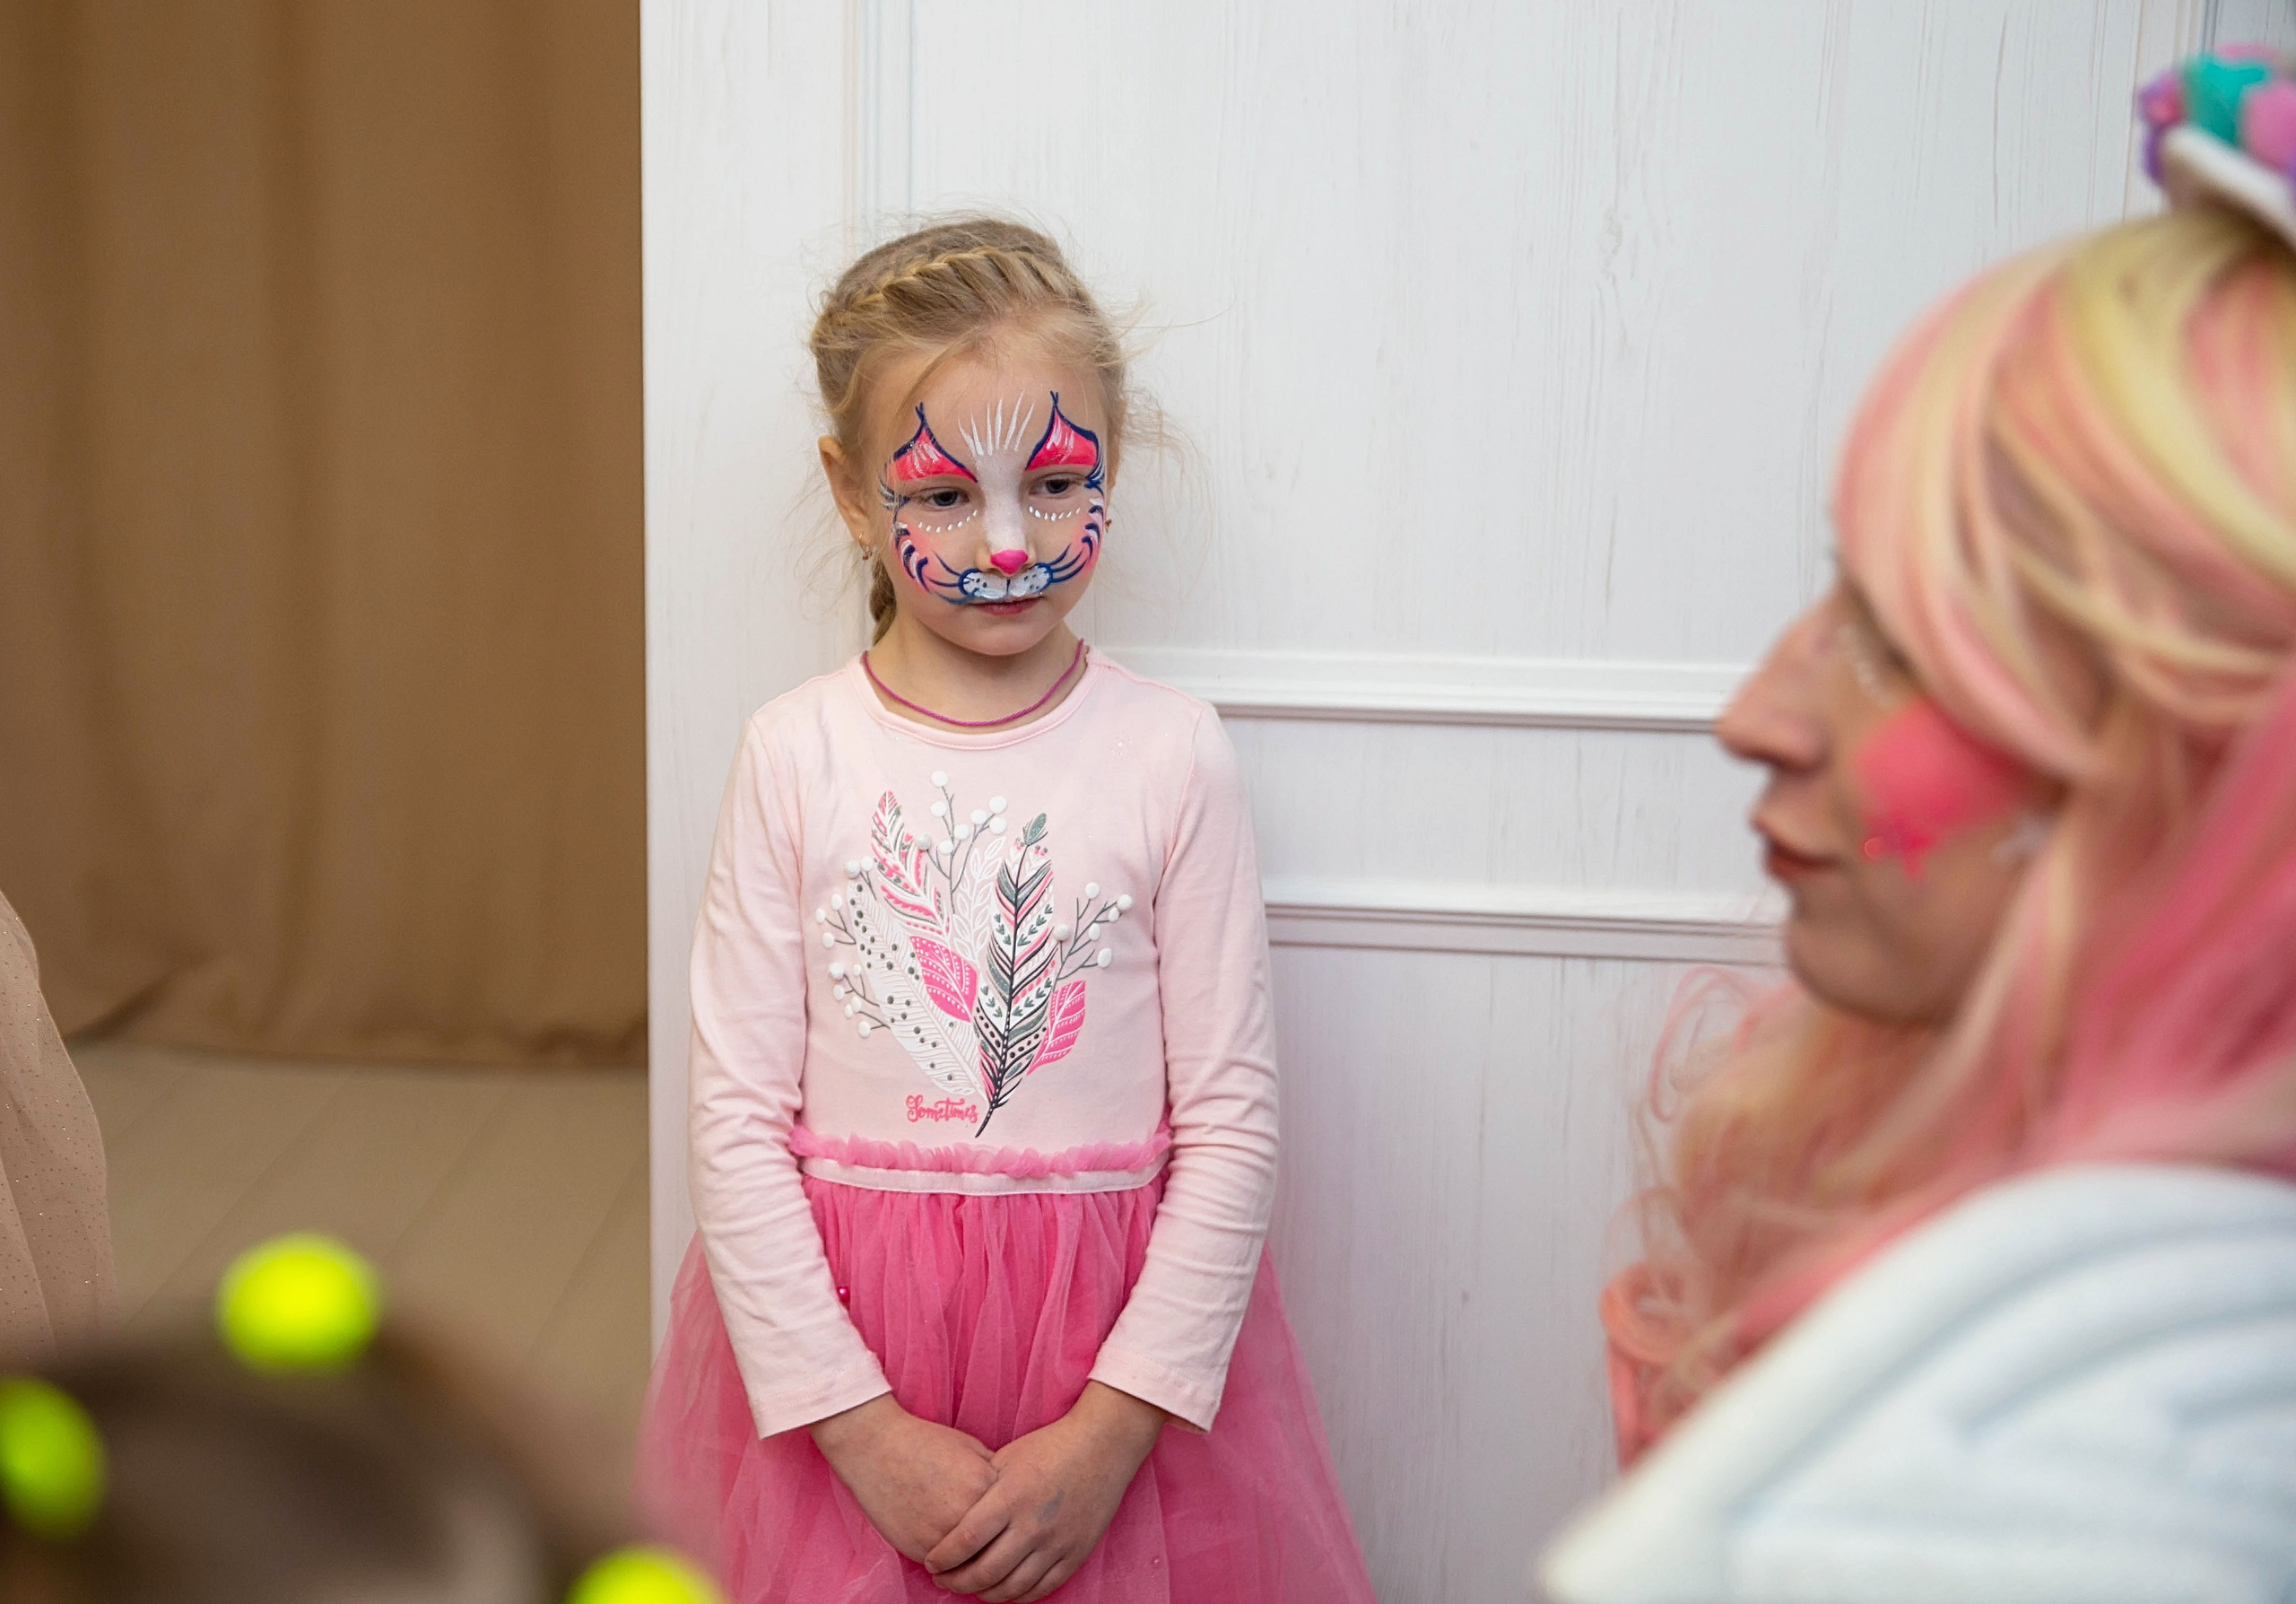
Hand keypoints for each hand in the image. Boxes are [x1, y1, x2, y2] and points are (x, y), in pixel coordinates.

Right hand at [810, 1394, 998, 1563]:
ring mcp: (946, 1534)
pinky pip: (947, 1568)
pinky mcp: (923, 1549)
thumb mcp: (971, 1447)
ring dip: (974, 1565)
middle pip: (997, 1546)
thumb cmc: (924, 1443)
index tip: (1009, 1528)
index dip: (1011, 1524)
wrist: (877, 1448)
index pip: (1013, 1519)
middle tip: (998, 1553)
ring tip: (974, 1561)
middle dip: (998, 1550)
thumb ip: (995, 1473)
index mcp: (987, 1485)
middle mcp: (971, 1513)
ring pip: (974, 1564)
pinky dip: (949, 1567)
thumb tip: (1012, 1496)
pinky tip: (949, 1559)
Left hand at [924, 1382, 1167, 1601]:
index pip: (966, 1540)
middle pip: (985, 1571)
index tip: (932, 1563)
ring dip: (985, 1594)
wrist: (1103, 1446)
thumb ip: (980, 1490)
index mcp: (1011, 1496)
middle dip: (957, 1582)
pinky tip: (1004, 1591)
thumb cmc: (1049, 1448)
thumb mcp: (1006, 1459)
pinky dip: (1018, 1596)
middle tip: (944, 1580)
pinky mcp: (1076, 1553)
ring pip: (1012, 1587)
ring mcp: (1057, 1542)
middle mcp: (1033, 1524)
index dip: (943, 1558)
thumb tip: (951, 1518)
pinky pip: (1042, 1589)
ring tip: (971, 1588)